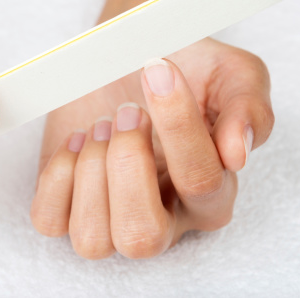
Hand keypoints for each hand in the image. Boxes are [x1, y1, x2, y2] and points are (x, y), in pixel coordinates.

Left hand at [31, 38, 273, 258]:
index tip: (159, 69)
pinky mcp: (68, 206)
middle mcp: (162, 218)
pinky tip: (77, 142)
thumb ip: (248, 109)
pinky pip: (50, 220)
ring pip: (93, 239)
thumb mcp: (232, 75)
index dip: (177, 124)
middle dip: (126, 164)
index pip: (200, 182)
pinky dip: (58, 178)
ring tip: (100, 128)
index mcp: (209, 195)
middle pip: (141, 235)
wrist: (131, 61)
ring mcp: (111, 218)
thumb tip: (237, 153)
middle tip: (126, 113)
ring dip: (90, 172)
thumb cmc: (181, 73)